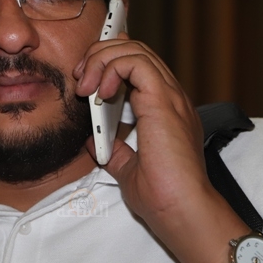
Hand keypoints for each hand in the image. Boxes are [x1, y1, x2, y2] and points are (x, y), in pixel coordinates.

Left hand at [73, 35, 244, 262]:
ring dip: (102, 61)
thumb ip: (115, 151)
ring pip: (135, 50)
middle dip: (100, 56)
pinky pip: (135, 63)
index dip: (111, 59)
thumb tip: (95, 140)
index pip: (140, 65)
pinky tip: (101, 92)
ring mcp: (171, 97)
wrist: (181, 212)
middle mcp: (171, 98)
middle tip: (80, 80)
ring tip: (86, 87)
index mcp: (166, 110)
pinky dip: (112, 69)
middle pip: (135, 50)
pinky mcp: (164, 101)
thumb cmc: (163, 198)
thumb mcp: (129, 171)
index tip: (87, 76)